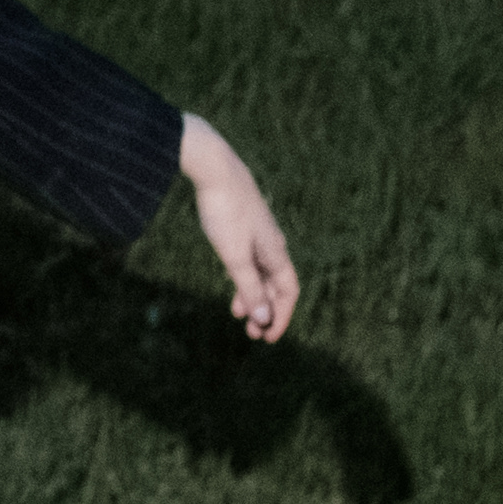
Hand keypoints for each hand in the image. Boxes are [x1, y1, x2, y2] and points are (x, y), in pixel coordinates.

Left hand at [180, 113, 299, 342]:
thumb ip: (249, 287)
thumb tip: (264, 318)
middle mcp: (272, 243)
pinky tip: (232, 278)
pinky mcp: (243, 223)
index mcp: (276, 251)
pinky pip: (251, 258)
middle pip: (277, 285)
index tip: (267, 337)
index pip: (288, 292)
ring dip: (253, 295)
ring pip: (262, 272)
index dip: (281, 316)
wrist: (214, 166)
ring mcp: (258, 232)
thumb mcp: (234, 255)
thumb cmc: (225, 211)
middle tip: (251, 332)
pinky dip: (244, 275)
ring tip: (237, 313)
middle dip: (267, 310)